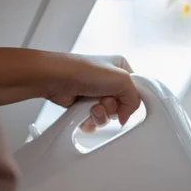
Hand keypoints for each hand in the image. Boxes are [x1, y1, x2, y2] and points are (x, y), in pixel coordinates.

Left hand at [0, 48, 140, 132]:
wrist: (55, 79)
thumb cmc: (82, 70)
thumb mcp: (122, 79)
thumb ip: (135, 98)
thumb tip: (126, 116)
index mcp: (121, 68)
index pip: (136, 91)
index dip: (131, 101)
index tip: (124, 102)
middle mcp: (109, 81)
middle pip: (122, 107)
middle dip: (113, 108)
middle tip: (104, 100)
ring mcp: (96, 93)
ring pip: (109, 116)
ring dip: (101, 116)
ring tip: (91, 106)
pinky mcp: (85, 105)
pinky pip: (95, 122)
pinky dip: (90, 121)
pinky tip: (84, 113)